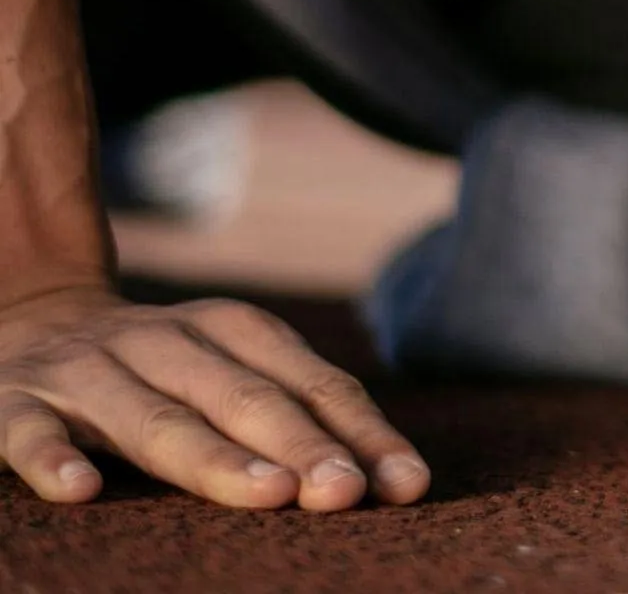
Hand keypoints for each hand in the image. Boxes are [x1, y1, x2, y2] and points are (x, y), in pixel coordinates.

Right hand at [0, 284, 430, 508]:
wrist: (28, 317)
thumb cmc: (160, 368)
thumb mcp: (227, 370)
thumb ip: (294, 413)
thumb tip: (387, 479)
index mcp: (232, 329)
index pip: (311, 382)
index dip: (360, 432)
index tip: (405, 484)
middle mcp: (166, 340)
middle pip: (243, 398)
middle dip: (300, 444)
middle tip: (344, 493)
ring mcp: (89, 370)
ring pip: (153, 418)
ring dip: (211, 456)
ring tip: (266, 494)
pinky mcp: (16, 402)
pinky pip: (31, 432)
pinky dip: (54, 458)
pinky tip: (80, 492)